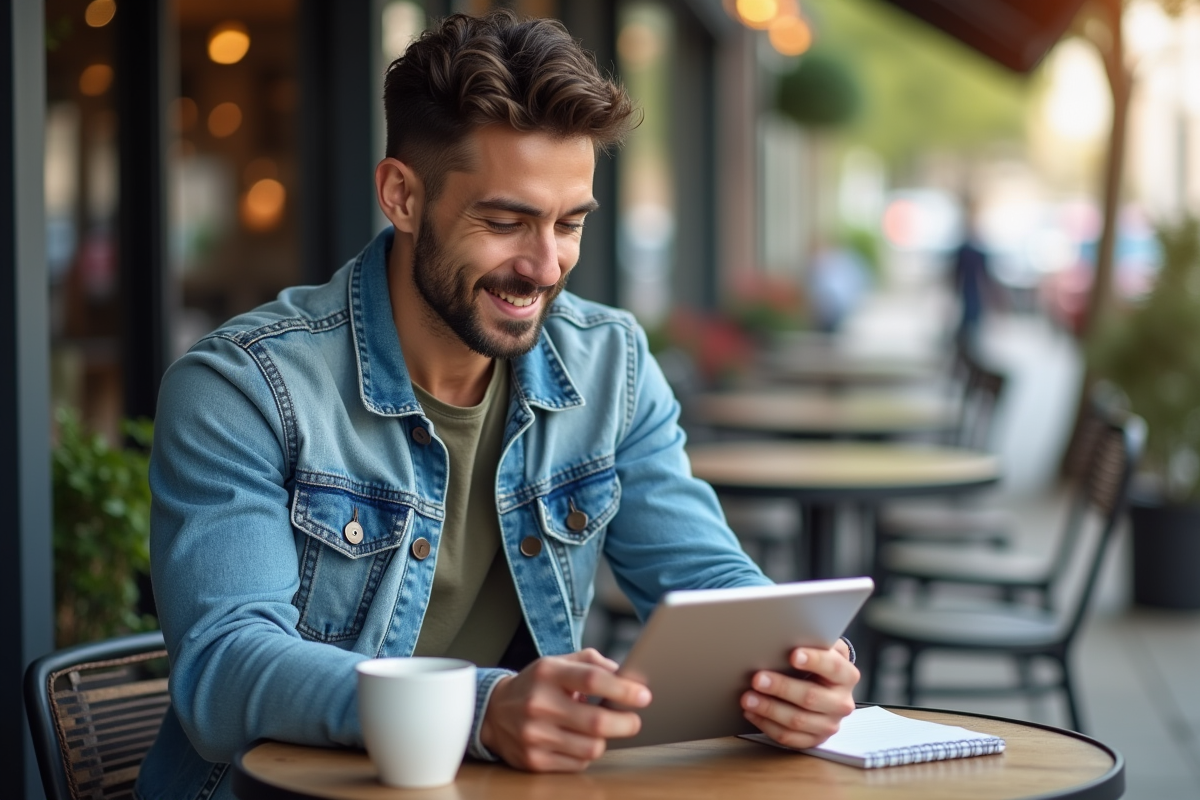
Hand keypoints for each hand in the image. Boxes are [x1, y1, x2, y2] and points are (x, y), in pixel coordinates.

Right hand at [480, 648, 651, 771]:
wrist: (493, 712)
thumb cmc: (536, 685)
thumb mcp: (558, 662)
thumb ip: (592, 662)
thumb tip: (626, 676)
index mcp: (548, 673)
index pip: (593, 680)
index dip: (624, 689)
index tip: (643, 695)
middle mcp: (539, 704)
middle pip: (597, 721)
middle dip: (626, 723)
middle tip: (634, 720)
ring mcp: (535, 735)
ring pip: (591, 748)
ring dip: (605, 740)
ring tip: (601, 729)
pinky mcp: (534, 760)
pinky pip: (578, 764)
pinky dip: (586, 754)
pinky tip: (580, 741)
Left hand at [740, 639, 858, 749]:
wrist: (827, 687)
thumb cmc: (819, 662)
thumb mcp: (823, 648)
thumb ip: (814, 640)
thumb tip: (790, 629)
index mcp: (847, 676)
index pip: (833, 667)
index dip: (814, 660)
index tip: (793, 654)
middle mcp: (841, 702)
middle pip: (811, 697)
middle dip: (782, 687)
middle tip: (757, 678)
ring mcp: (829, 724)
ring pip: (797, 721)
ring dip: (769, 709)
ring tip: (747, 698)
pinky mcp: (814, 739)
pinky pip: (789, 738)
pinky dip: (767, 725)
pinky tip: (752, 713)